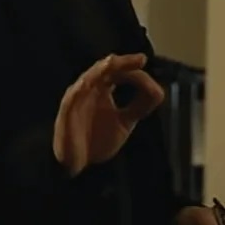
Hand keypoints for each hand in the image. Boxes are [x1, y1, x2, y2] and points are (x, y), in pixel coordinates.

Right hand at [53, 54, 164, 174]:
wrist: (77, 165)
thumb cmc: (96, 141)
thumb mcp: (125, 122)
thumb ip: (139, 107)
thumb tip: (158, 92)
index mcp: (103, 90)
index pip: (119, 72)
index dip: (133, 69)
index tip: (147, 70)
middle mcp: (90, 90)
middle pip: (105, 69)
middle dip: (123, 63)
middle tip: (140, 60)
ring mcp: (77, 99)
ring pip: (88, 78)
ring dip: (101, 69)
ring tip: (114, 62)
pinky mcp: (66, 112)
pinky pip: (72, 97)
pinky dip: (80, 88)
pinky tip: (89, 82)